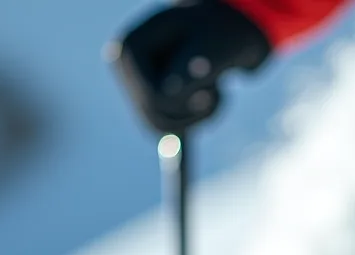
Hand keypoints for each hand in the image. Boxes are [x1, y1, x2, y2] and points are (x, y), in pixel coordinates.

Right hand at [110, 0, 271, 132]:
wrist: (229, 26)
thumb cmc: (223, 30)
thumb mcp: (213, 46)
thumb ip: (191, 67)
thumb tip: (166, 94)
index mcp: (130, 48)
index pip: (152, 98)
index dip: (186, 101)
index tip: (211, 88)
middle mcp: (125, 68)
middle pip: (154, 119)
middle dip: (193, 113)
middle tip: (217, 91)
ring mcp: (135, 83)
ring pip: (161, 128)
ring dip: (198, 118)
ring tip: (215, 91)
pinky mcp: (150, 96)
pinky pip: (164, 127)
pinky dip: (188, 128)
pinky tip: (200, 120)